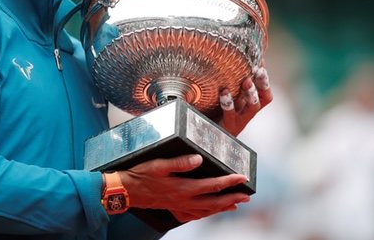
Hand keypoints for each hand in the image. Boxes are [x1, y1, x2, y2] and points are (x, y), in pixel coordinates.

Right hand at [118, 154, 249, 222]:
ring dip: (222, 207)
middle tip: (246, 195)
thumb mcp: (159, 164)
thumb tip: (198, 159)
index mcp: (183, 188)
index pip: (212, 185)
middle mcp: (184, 200)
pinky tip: (210, 211)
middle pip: (214, 202)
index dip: (229, 181)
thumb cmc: (141, 175)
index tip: (242, 177)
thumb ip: (180, 162)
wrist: (126, 191)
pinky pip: (195, 215)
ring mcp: (179, 207)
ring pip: (207, 211)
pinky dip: (207, 214)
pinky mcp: (174, 209)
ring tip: (235, 205)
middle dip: (232, 198)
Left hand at [219, 66, 272, 135]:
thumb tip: (228, 61)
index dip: (265, 78)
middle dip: (263, 84)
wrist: (207, 140)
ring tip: (246, 81)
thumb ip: (229, 86)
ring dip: (251, 94)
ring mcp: (239, 121)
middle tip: (259, 70)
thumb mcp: (225, 101)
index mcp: (249, 105)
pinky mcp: (228, 127)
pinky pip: (230, 115)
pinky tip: (224, 92)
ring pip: (252, 108)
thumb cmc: (215, 116)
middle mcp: (247, 113)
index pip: (265, 91)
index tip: (261, 62)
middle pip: (264, 99)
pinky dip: (228, 103)